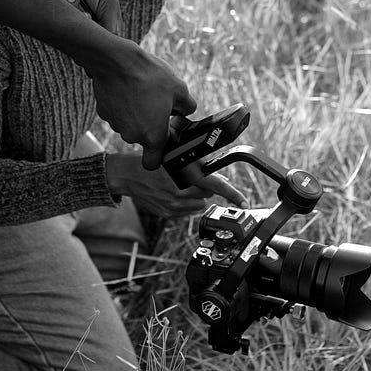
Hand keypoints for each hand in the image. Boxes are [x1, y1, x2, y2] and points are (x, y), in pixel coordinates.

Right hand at [91, 43, 195, 167]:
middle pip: (142, 138)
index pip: (152, 163)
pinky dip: (123, 105)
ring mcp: (115, 124)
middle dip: (151, 124)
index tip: (164, 141)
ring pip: (129, 125)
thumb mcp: (179, 89)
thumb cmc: (150, 77)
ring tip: (143, 92)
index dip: (158, 155)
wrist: (117, 61)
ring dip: (137, 114)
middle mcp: (131, 135)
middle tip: (158, 104)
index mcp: (152, 135)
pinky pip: (117, 113)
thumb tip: (187, 110)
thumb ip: (187, 107)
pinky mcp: (103, 112)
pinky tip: (129, 88)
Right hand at [105, 152, 244, 216]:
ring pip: (198, 203)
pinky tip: (172, 192)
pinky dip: (185, 202)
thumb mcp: (173, 156)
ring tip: (179, 184)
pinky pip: (186, 211)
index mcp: (183, 177)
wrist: (126, 176)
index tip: (244, 202)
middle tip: (194, 176)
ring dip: (195, 195)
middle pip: (207, 194)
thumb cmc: (149, 162)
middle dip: (205, 185)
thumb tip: (215, 174)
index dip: (232, 194)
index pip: (215, 186)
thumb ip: (196, 166)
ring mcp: (173, 207)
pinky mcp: (168, 214)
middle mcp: (180, 194)